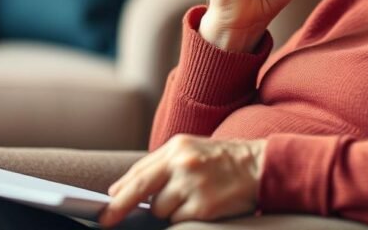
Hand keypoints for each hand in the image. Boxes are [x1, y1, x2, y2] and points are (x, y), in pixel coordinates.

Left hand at [99, 135, 266, 226]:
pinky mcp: (204, 207)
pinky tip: (200, 206)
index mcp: (177, 146)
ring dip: (168, 211)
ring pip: (161, 210)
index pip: (139, 171)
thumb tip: (123, 189)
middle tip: (107, 219)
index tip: (106, 204)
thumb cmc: (222, 160)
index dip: (120, 190)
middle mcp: (183, 164)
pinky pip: (179, 220)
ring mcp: (193, 185)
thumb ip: (160, 165)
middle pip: (140, 190)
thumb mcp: (191, 150)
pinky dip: (184, 218)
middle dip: (121, 207)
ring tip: (188, 199)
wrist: (260, 167)